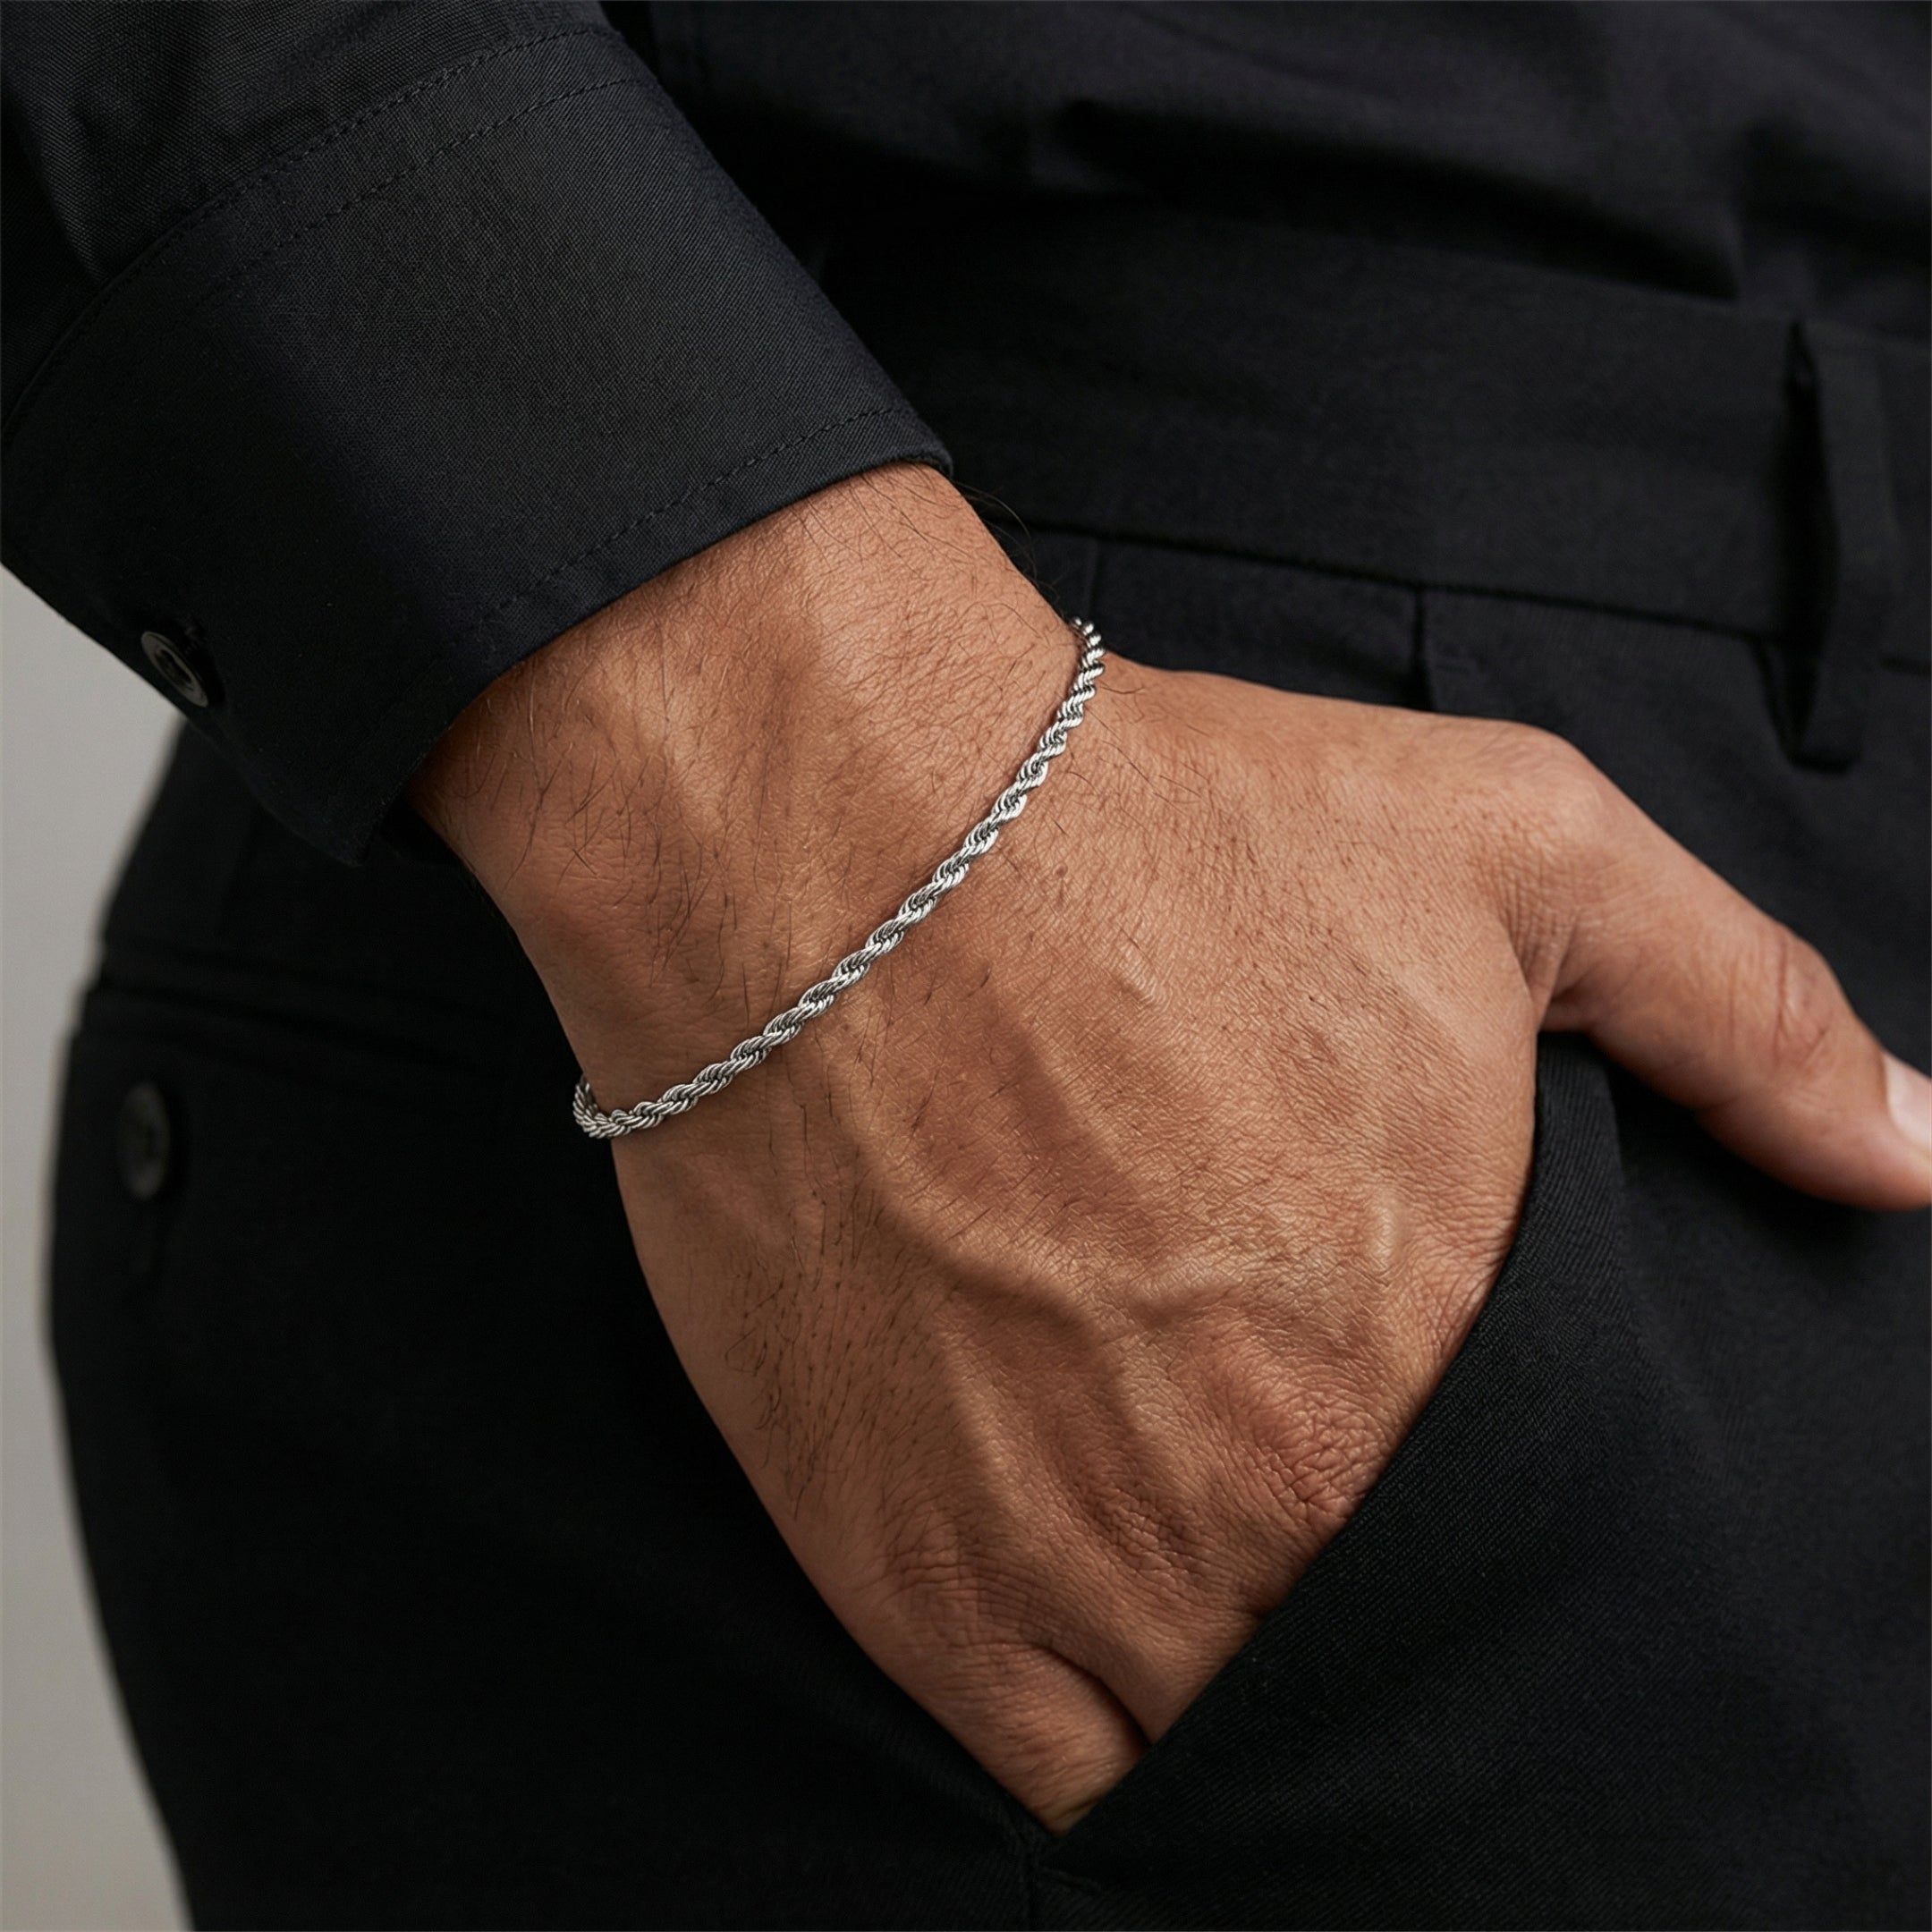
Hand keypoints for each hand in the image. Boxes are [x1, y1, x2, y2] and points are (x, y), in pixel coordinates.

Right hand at [413, 465, 1931, 1829]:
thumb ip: (1741, 1017)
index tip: (1477, 1512)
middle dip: (1382, 1619)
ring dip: (1246, 1691)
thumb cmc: (1163, 832)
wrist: (837, 839)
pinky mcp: (907, 1571)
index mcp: (1438, 1359)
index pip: (1549, 1576)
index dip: (1527, 1566)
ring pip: (1225, 1745)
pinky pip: (1051, 1770)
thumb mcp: (1512, 850)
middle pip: (1381, 1670)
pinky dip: (1101, 1744)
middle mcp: (1269, 1502)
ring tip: (1226, 1590)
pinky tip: (1107, 1647)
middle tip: (1333, 1527)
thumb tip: (1918, 1148)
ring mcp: (1076, 1562)